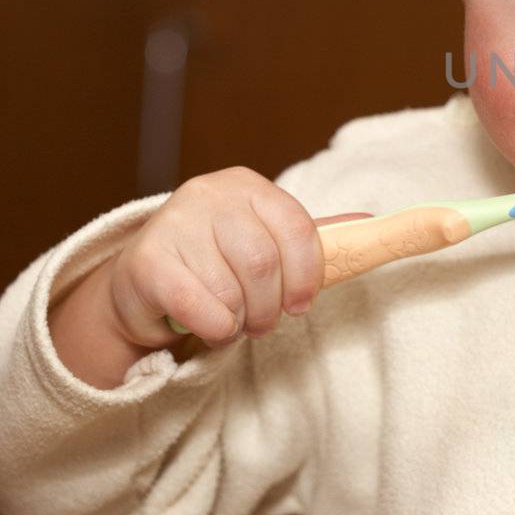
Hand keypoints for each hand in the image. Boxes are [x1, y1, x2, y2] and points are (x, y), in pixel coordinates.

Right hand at [106, 166, 370, 348]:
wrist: (143, 282)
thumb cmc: (216, 262)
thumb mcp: (264, 242)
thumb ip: (308, 237)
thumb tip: (371, 220)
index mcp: (246, 186)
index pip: (296, 227)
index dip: (307, 275)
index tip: (301, 305)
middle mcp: (208, 194)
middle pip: (264, 263)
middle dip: (270, 307)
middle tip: (261, 322)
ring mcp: (174, 223)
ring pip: (232, 291)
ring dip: (238, 321)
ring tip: (229, 319)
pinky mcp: (146, 261)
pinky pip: (200, 309)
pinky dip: (213, 328)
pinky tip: (206, 324)